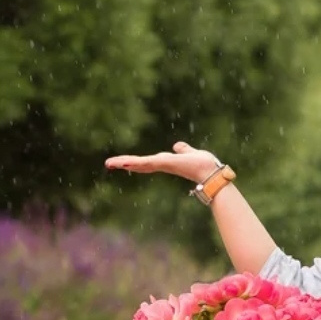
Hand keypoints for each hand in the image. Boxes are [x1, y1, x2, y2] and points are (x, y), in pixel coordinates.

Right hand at [104, 140, 220, 184]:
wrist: (211, 173)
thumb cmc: (204, 165)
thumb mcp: (191, 152)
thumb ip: (184, 149)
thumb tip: (177, 146)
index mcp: (167, 162)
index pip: (147, 162)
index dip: (135, 162)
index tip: (124, 163)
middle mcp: (162, 165)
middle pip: (139, 164)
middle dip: (124, 164)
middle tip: (109, 164)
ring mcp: (162, 165)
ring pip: (139, 164)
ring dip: (124, 163)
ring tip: (110, 163)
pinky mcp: (164, 163)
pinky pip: (146, 162)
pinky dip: (135, 162)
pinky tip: (124, 163)